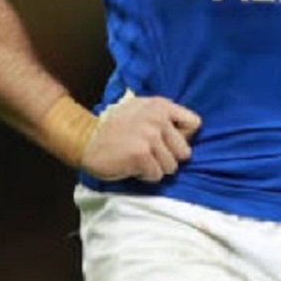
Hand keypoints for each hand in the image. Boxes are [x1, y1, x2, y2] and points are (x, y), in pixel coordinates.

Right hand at [81, 93, 201, 182]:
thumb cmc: (115, 127)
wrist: (85, 137)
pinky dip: (145, 176)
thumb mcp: (141, 109)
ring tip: (139, 159)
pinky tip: (132, 166)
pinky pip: (156, 175)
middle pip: (184, 152)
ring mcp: (150, 136)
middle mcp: (158, 118)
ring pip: (171, 167)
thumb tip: (189, 133)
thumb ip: (163, 116)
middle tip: (149, 154)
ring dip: (156, 168)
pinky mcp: (141, 155)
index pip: (194, 123)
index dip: (183, 138)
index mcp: (161, 105)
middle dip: (168, 157)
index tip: (168, 142)